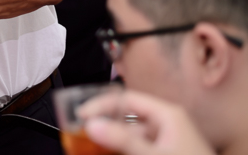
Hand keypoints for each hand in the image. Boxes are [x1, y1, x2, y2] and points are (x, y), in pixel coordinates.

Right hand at [79, 90, 214, 154]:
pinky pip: (138, 147)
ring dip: (112, 140)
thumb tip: (91, 123)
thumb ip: (123, 139)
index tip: (80, 114)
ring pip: (131, 135)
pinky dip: (123, 150)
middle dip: (104, 124)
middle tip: (82, 132)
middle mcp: (167, 123)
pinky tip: (110, 153)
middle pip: (126, 117)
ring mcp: (167, 140)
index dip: (101, 104)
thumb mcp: (154, 154)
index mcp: (167, 114)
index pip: (126, 98)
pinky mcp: (166, 151)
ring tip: (91, 146)